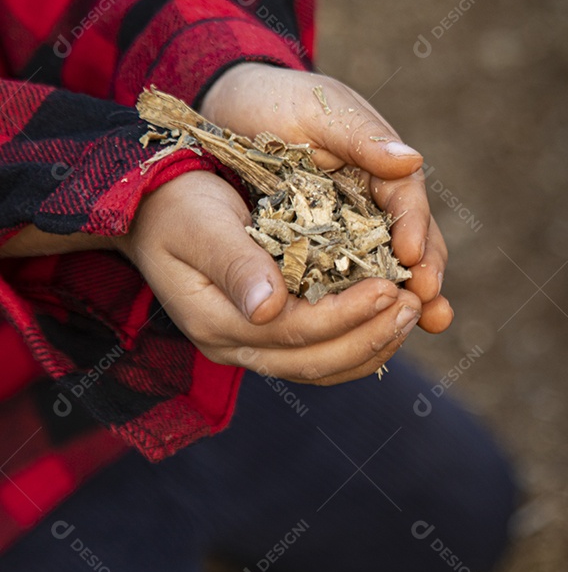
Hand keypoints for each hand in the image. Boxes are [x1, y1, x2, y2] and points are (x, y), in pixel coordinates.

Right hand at [117, 171, 421, 383]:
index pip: (295, 332)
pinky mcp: (271, 336)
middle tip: (413, 305)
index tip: (389, 288)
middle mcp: (235, 346)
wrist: (151, 208)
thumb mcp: (198, 223)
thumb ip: (234, 263)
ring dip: (374, 344)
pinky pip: (324, 355)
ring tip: (412, 311)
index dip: (346, 315)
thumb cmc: (174, 205)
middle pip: (316, 362)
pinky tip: (390, 318)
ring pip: (324, 367)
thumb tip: (269, 309)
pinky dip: (362, 342)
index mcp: (216, 321)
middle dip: (371, 336)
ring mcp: (252, 347)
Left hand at [199, 62, 451, 333]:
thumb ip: (360, 136)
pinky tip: (374, 334)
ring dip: (409, 299)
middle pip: (415, 242)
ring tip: (427, 323)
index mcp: (380, 165)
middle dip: (426, 274)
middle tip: (430, 303)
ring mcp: (353, 231)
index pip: (407, 200)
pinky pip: (351, 284)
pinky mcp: (325, 254)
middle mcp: (376, 202)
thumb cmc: (274, 101)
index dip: (416, 228)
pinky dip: (365, 308)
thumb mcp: (316, 108)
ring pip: (389, 269)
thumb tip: (410, 161)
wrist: (225, 111)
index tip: (413, 257)